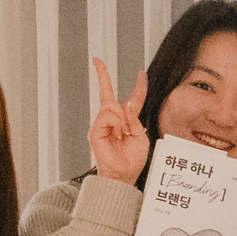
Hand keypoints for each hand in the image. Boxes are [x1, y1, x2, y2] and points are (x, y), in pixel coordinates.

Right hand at [86, 57, 150, 187]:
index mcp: (126, 121)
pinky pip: (107, 116)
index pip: (132, 100)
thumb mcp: (140, 137)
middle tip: (97, 60)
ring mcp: (102, 124)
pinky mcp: (95, 130)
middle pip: (108, 93)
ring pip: (111, 105)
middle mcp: (112, 120)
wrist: (123, 175)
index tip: (141, 73)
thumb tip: (124, 107)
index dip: (138, 87)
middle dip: (102, 75)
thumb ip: (134, 121)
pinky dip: (116, 123)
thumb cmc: (132, 160)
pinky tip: (118, 133)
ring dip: (121, 118)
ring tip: (123, 134)